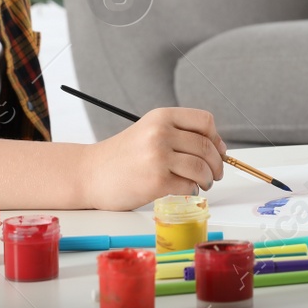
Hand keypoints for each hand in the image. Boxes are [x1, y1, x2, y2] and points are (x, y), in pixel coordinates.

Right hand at [82, 108, 226, 210]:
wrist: (90, 174)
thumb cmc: (121, 156)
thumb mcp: (149, 131)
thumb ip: (179, 134)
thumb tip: (217, 148)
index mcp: (161, 117)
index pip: (205, 121)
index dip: (216, 138)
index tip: (217, 151)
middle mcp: (160, 133)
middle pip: (206, 147)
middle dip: (216, 164)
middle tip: (214, 173)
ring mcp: (158, 157)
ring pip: (201, 168)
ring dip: (207, 179)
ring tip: (201, 183)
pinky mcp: (156, 182)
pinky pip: (188, 186)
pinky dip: (191, 190)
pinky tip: (183, 189)